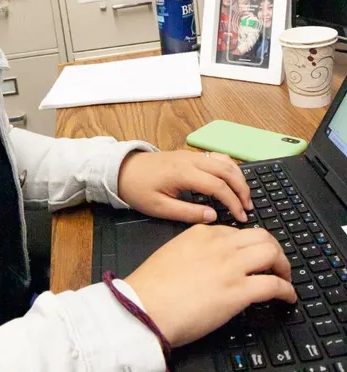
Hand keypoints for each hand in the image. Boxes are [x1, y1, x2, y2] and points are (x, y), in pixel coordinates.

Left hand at [118, 150, 251, 223]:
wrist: (122, 169)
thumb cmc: (138, 190)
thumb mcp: (159, 208)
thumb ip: (188, 213)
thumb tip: (213, 216)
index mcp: (184, 173)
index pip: (218, 186)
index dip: (233, 202)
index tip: (241, 217)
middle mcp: (192, 160)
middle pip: (227, 170)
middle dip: (242, 189)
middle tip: (249, 208)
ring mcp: (192, 154)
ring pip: (225, 161)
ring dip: (238, 177)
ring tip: (245, 196)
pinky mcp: (190, 154)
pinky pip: (217, 157)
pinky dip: (230, 168)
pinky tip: (233, 180)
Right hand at [125, 225, 295, 346]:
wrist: (143, 308)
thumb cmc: (150, 288)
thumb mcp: (173, 253)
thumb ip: (195, 250)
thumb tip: (212, 263)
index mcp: (203, 233)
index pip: (238, 232)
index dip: (251, 245)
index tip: (253, 257)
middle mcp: (220, 245)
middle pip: (262, 236)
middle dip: (274, 249)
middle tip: (276, 264)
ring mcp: (231, 267)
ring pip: (272, 253)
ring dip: (283, 266)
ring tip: (284, 278)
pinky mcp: (238, 292)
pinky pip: (273, 285)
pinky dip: (286, 290)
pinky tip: (288, 297)